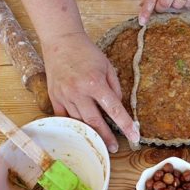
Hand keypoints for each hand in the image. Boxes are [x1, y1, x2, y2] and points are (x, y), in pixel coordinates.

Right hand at [42, 33, 137, 152]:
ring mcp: (64, 95)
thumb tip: (117, 107)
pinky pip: (64, 117)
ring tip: (99, 140)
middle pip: (94, 122)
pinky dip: (73, 124)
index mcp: (95, 83)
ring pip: (79, 121)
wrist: (61, 41)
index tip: (134, 137)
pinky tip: (81, 130)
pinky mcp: (54, 97)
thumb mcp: (107, 66)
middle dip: (105, 137)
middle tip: (113, 148)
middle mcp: (78, 92)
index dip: (125, 125)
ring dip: (90, 132)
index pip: (114, 109)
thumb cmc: (86, 52)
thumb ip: (115, 88)